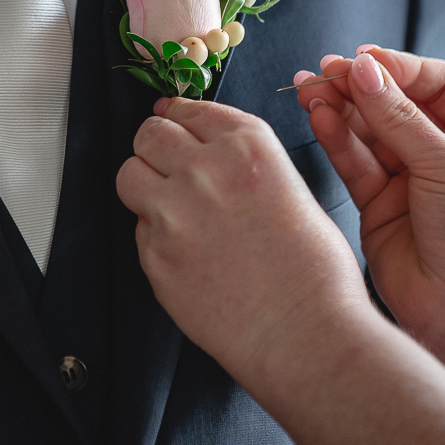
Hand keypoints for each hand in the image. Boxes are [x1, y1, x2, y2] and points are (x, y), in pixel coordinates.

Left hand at [115, 98, 368, 372]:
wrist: (305, 334)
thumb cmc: (315, 274)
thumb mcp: (294, 189)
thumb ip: (245, 164)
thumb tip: (209, 154)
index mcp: (248, 146)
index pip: (191, 110)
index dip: (177, 116)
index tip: (170, 119)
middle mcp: (206, 169)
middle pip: (150, 134)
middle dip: (155, 145)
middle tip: (161, 161)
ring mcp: (174, 212)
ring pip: (129, 174)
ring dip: (144, 184)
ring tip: (166, 206)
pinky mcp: (154, 254)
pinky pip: (139, 229)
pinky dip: (154, 236)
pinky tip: (186, 253)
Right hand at [294, 48, 444, 341]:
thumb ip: (399, 116)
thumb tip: (362, 68)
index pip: (436, 82)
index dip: (398, 67)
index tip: (361, 59)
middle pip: (396, 102)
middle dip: (359, 87)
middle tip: (322, 72)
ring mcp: (411, 177)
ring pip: (368, 130)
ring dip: (340, 109)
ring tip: (309, 90)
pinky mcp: (379, 203)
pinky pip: (354, 162)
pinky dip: (336, 139)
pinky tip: (319, 117)